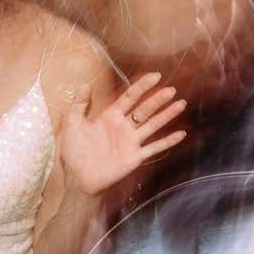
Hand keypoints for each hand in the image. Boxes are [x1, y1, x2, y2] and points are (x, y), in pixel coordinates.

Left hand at [59, 72, 186, 195]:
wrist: (78, 177)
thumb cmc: (73, 151)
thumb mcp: (72, 124)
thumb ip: (79, 104)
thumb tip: (85, 84)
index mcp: (110, 116)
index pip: (129, 97)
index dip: (142, 86)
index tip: (155, 75)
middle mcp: (123, 127)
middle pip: (144, 110)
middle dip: (158, 99)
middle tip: (171, 90)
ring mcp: (131, 142)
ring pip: (153, 125)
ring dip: (167, 115)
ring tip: (181, 104)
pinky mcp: (135, 157)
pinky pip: (154, 148)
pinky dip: (168, 141)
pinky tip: (181, 134)